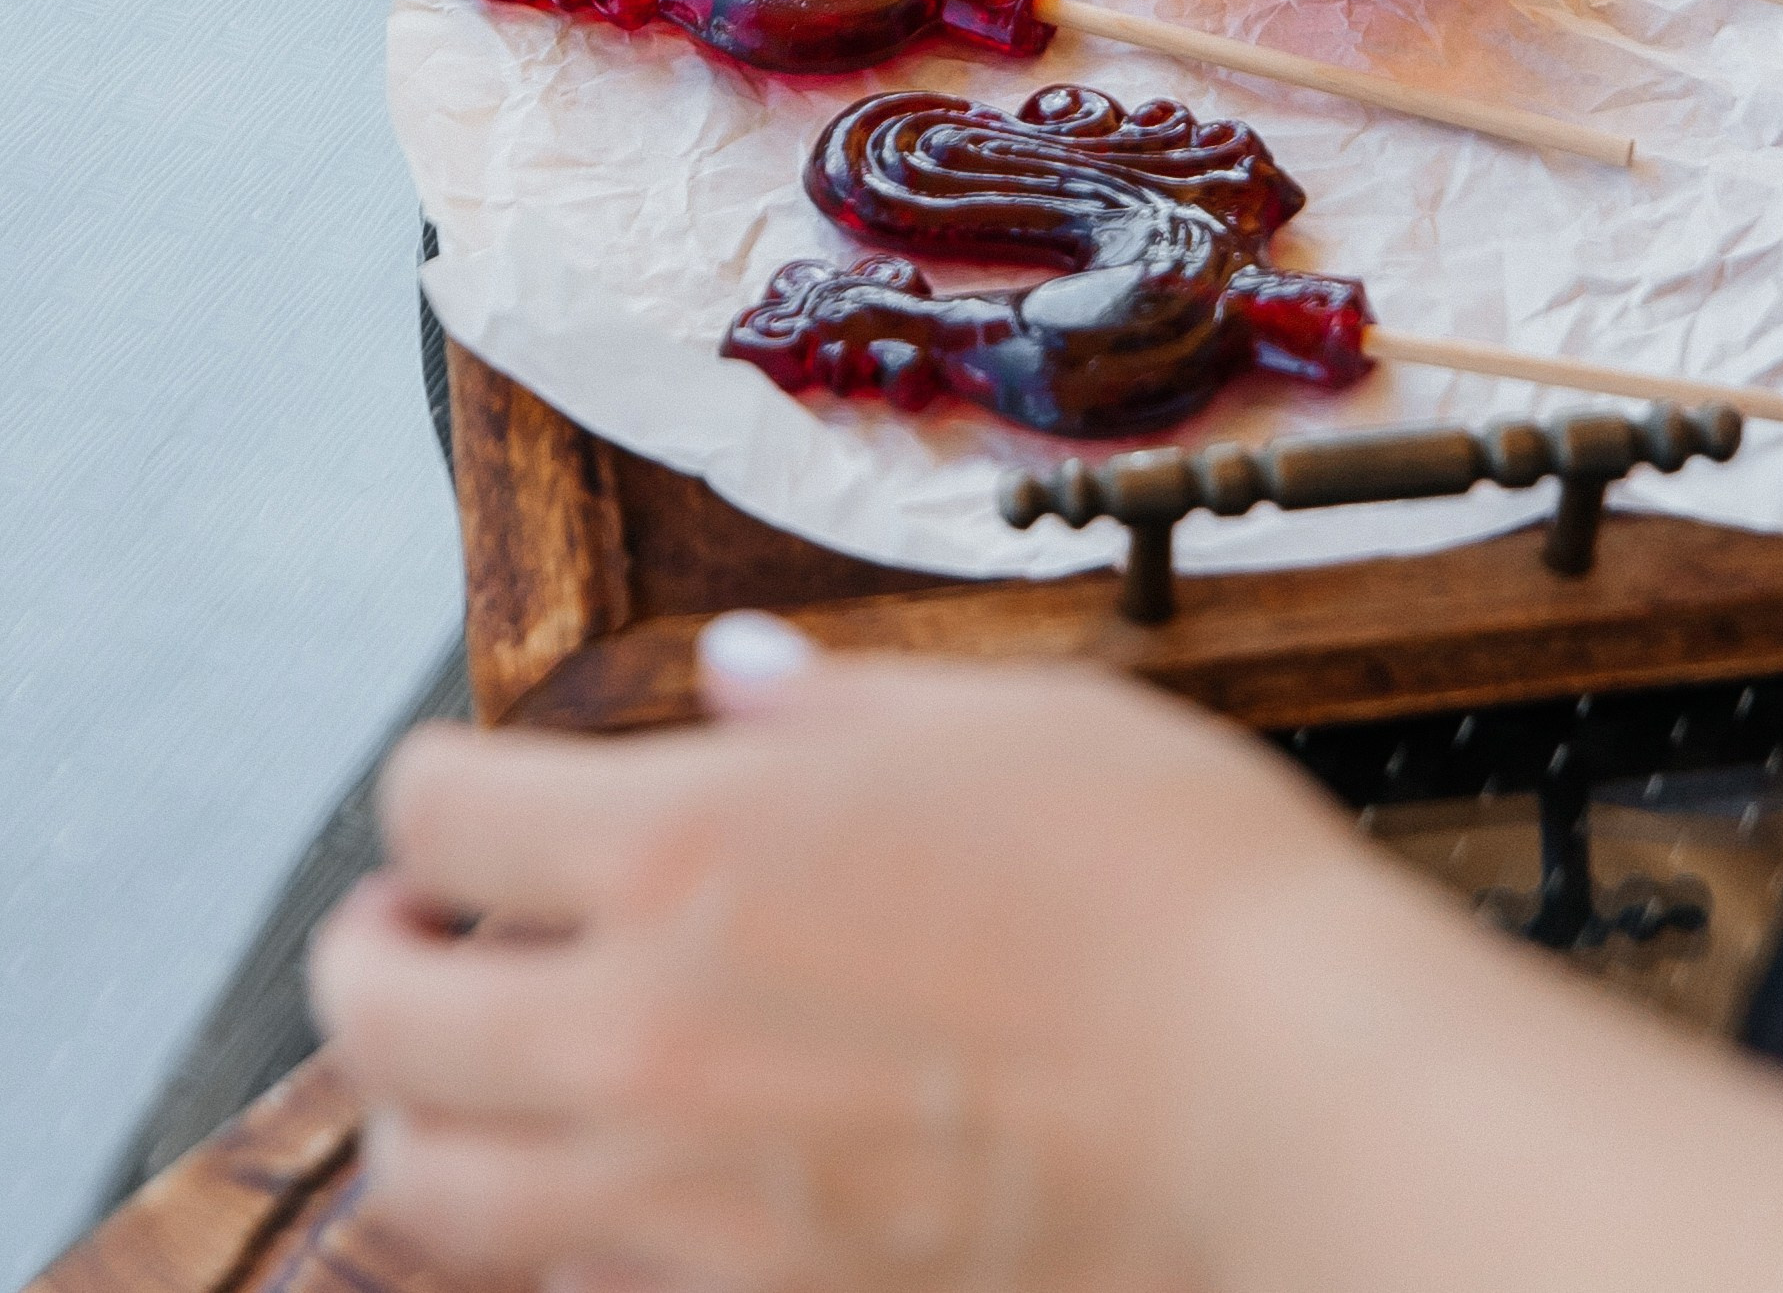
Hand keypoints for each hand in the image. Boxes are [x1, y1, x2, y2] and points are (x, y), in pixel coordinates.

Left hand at [309, 620, 1409, 1291]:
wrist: (1282, 1101)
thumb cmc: (1171, 890)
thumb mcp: (1003, 718)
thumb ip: (832, 706)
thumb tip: (738, 680)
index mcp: (693, 845)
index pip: (438, 812)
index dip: (434, 785)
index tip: (466, 788)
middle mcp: (647, 1029)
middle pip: (380, 1017)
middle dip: (371, 956)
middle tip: (417, 928)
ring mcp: (686, 1196)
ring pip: (433, 1186)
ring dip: (423, 1109)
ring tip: (477, 1064)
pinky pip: (569, 1282)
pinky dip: (547, 1228)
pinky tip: (616, 1168)